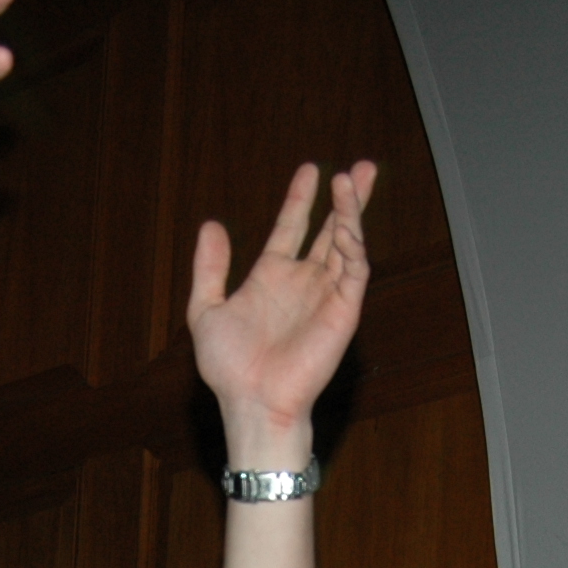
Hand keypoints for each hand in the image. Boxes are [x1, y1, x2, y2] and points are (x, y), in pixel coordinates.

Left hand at [189, 162, 376, 448]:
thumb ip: (209, 268)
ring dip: (352, 211)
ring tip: (351, 178)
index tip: (310, 170)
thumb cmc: (229, 368)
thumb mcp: (205, 309)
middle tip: (362, 166)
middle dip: (347, 198)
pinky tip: (345, 222)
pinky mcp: (343, 311)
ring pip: (347, 243)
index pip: (291, 228)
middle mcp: (304, 282)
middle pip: (331, 230)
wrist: (251, 401)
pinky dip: (353, 244)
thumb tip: (212, 225)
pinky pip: (354, 270)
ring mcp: (326, 295)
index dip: (300, 199)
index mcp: (272, 278)